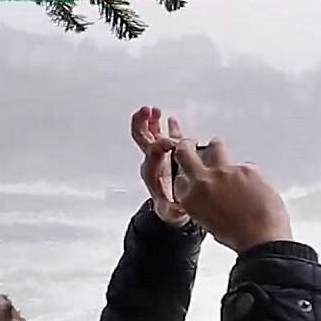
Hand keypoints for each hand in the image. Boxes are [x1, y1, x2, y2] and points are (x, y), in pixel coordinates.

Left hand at [130, 106, 187, 226]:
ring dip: (150, 120)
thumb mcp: (172, 212)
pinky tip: (168, 118)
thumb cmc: (170, 208)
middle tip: (148, 110)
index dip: (163, 144)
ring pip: (149, 133)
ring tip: (155, 109)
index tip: (176, 143)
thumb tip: (178, 208)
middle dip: (142, 122)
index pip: (153, 151)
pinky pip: (163, 137)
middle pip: (141, 137)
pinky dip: (164, 126)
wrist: (169, 210)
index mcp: (153, 171)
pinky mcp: (166, 155)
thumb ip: (174, 209)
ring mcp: (158, 156)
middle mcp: (152, 160)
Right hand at [172, 139, 293, 252]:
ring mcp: (225, 171)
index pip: (180, 178)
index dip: (186, 174)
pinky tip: (257, 189)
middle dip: (187, 146)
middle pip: (185, 152)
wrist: (262, 238)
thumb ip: (205, 203)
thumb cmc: (238, 236)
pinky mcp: (246, 168)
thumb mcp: (209, 222)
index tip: (189, 170)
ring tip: (226, 157)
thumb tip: (213, 194)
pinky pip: (246, 165)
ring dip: (218, 148)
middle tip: (191, 144)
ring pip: (216, 146)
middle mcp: (203, 181)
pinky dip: (250, 174)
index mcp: (191, 198)